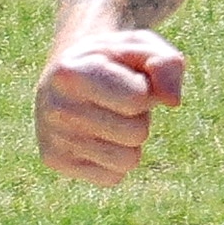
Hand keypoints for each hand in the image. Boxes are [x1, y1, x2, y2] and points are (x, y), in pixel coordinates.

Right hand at [36, 25, 186, 185]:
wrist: (68, 75)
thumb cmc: (114, 62)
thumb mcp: (143, 48)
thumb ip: (167, 63)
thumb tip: (172, 101)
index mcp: (72, 72)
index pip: (138, 99)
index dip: (144, 90)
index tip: (124, 80)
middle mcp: (56, 106)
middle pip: (136, 133)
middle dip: (138, 118)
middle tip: (116, 103)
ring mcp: (52, 136)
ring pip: (127, 160)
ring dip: (128, 142)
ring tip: (107, 119)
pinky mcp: (55, 161)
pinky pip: (112, 176)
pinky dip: (114, 160)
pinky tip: (95, 137)